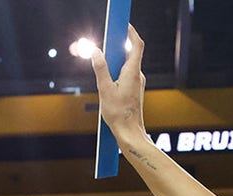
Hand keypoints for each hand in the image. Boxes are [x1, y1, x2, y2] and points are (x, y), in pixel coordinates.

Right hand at [90, 25, 147, 141]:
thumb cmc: (119, 114)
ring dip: (114, 59)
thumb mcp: (105, 89)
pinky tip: (106, 78)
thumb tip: (95, 51)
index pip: (136, 45)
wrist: (129, 133)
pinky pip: (125, 73)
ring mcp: (136, 83)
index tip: (123, 25)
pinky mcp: (133, 90)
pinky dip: (116, 70)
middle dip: (116, 44)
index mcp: (132, 72)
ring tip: (100, 60)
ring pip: (126, 64)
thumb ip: (100, 68)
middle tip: (103, 40)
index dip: (131, 32)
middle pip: (129, 52)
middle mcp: (137, 75)